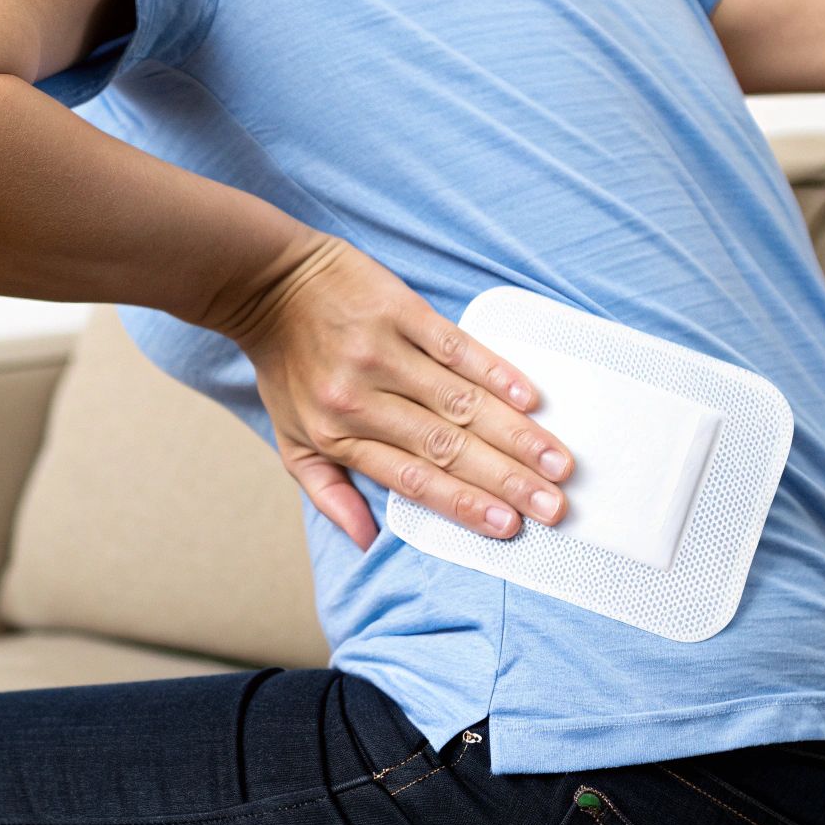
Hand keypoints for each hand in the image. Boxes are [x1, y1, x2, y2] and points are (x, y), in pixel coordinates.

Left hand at [215, 232, 573, 550]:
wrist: (266, 282)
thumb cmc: (286, 368)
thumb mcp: (292, 439)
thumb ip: (328, 493)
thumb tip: (366, 542)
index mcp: (337, 434)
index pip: (411, 478)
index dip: (462, 503)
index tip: (508, 526)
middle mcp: (361, 397)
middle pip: (446, 446)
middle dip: (505, 480)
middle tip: (552, 506)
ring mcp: (383, 351)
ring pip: (460, 402)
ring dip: (514, 435)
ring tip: (557, 462)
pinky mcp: (400, 310)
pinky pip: (456, 346)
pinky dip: (494, 372)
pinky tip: (529, 399)